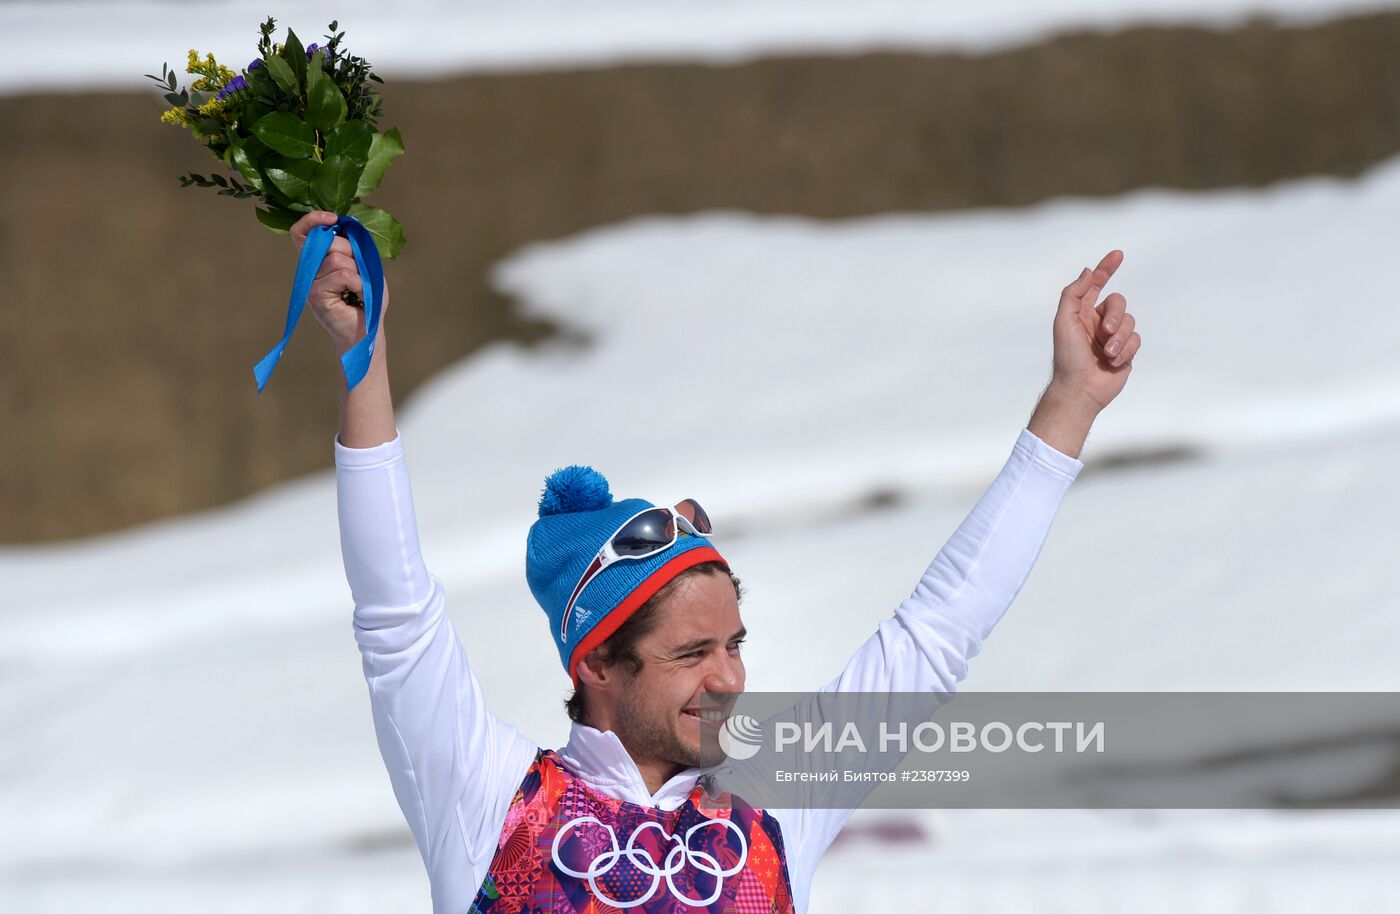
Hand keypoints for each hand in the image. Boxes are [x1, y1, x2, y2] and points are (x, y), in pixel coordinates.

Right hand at [290, 210, 391, 354]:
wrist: (367, 332)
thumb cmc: (368, 301)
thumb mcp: (366, 269)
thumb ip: (355, 249)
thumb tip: (342, 229)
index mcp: (320, 261)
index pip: (303, 233)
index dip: (312, 220)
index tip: (332, 218)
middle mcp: (312, 270)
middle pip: (329, 242)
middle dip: (351, 252)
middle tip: (359, 275)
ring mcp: (311, 282)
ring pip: (337, 258)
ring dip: (358, 273)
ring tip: (359, 290)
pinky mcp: (316, 294)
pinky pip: (342, 274)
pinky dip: (358, 283)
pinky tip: (359, 295)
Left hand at [1051, 250, 1140, 411]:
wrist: (1080, 389)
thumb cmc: (1068, 357)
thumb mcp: (1064, 321)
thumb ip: (1073, 295)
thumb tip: (1087, 272)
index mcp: (1081, 312)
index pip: (1096, 284)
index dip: (1106, 268)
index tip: (1118, 254)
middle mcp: (1098, 321)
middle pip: (1118, 302)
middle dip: (1115, 315)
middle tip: (1106, 332)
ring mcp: (1113, 336)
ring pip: (1130, 322)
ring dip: (1119, 338)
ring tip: (1107, 353)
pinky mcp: (1125, 350)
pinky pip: (1136, 339)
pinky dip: (1126, 349)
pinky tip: (1114, 361)